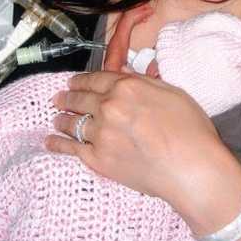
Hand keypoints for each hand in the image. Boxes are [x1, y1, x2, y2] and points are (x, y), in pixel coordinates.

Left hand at [46, 73, 240, 233]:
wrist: (191, 168)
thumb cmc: (191, 130)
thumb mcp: (173, 93)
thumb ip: (144, 82)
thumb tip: (124, 73)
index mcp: (127, 86)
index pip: (96, 78)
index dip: (82, 79)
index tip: (73, 81)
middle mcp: (109, 107)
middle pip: (80, 98)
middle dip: (67, 97)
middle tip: (59, 98)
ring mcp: (101, 134)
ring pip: (72, 122)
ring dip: (61, 118)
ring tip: (56, 118)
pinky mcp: (97, 159)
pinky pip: (70, 148)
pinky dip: (57, 143)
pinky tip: (50, 141)